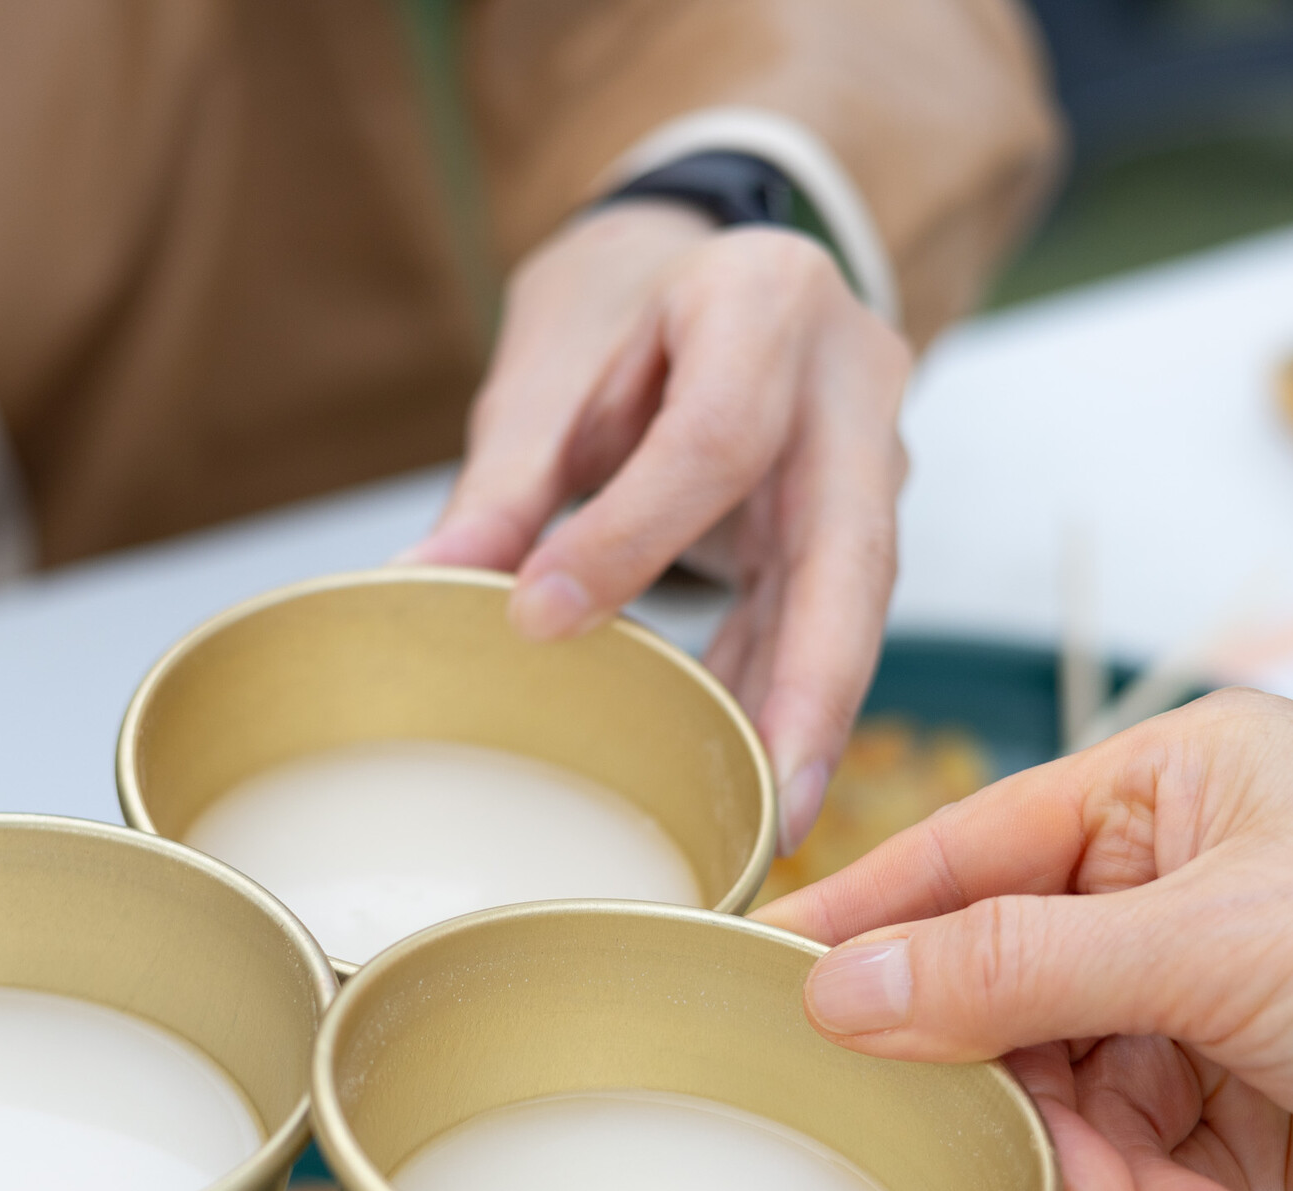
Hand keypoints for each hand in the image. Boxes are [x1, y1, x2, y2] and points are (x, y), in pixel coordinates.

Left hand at [406, 202, 910, 850]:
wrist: (706, 263)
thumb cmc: (627, 300)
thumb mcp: (557, 365)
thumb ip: (506, 480)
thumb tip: (424, 584)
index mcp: (764, 301)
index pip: (715, 438)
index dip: (630, 537)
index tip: (538, 620)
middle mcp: (847, 380)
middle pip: (846, 550)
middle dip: (813, 684)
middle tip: (776, 800)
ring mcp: (868, 458)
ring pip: (852, 605)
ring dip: (806, 716)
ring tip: (769, 824)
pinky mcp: (854, 525)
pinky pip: (823, 622)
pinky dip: (781, 698)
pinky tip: (747, 779)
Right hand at [756, 691, 1292, 1190]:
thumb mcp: (1220, 944)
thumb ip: (1010, 971)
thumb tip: (836, 987)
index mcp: (1171, 790)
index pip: (965, 851)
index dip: (862, 924)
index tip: (759, 989)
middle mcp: (1180, 892)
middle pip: (1000, 1005)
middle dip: (1018, 1106)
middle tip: (1034, 1169)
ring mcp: (1212, 1013)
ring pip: (1063, 1112)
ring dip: (1103, 1187)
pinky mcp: (1246, 1125)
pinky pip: (1137, 1182)